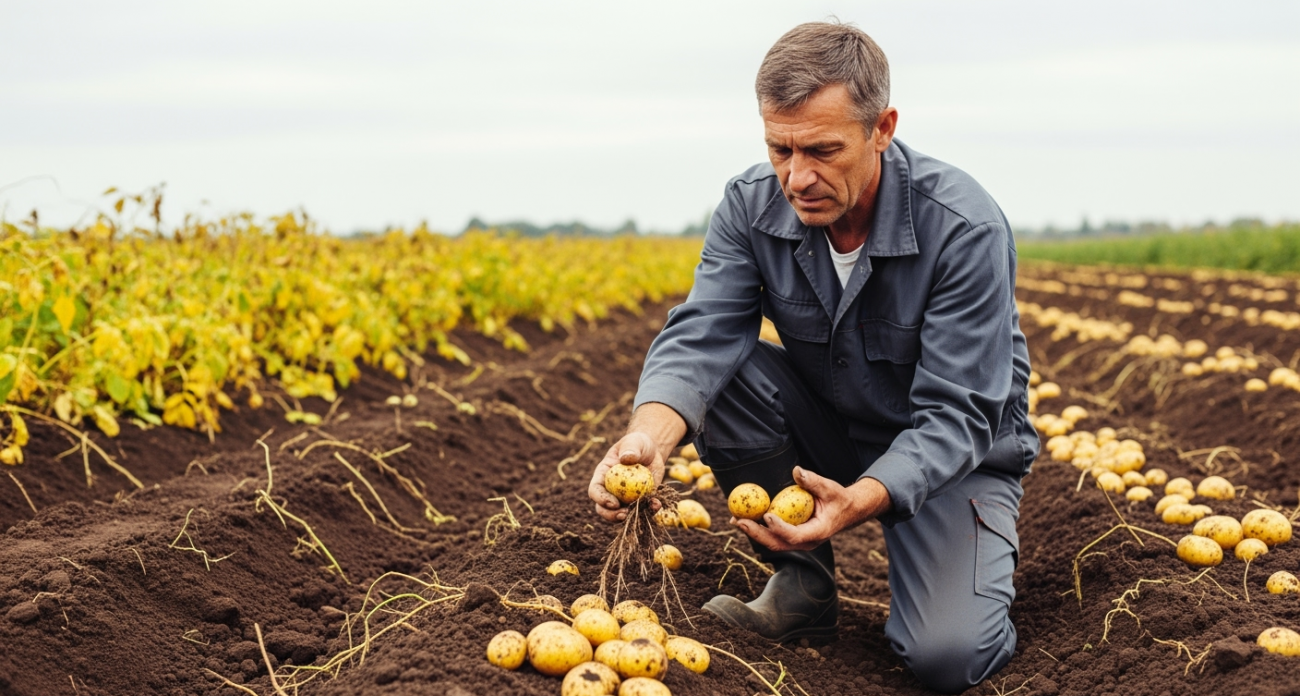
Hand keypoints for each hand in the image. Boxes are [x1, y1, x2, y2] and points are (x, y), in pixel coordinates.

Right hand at [587, 432, 665, 522]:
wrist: (651, 452)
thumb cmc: (637, 444)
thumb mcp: (633, 442)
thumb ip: (630, 448)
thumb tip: (627, 458)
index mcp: (602, 475)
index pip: (595, 490)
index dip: (601, 499)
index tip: (613, 502)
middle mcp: (610, 490)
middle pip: (603, 508)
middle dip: (611, 515)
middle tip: (624, 514)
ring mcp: (624, 498)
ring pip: (621, 513)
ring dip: (631, 516)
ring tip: (645, 510)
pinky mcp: (639, 501)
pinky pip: (641, 510)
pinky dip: (649, 510)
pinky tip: (657, 504)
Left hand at [733, 467, 891, 550]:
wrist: (847, 511)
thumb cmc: (839, 499)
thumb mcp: (831, 488)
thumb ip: (813, 481)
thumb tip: (797, 471)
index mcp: (818, 532)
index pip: (796, 535)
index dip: (780, 528)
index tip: (766, 515)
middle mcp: (807, 542)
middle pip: (778, 543)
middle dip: (756, 533)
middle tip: (739, 521)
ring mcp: (799, 542)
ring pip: (773, 543)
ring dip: (753, 533)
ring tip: (735, 520)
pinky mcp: (793, 538)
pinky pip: (774, 536)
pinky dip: (759, 529)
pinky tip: (745, 519)